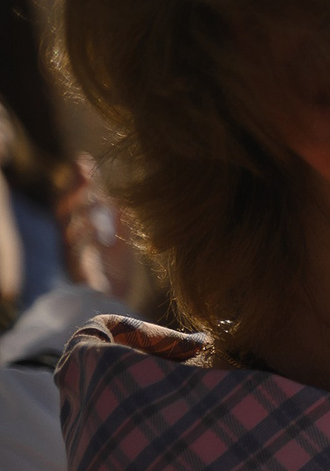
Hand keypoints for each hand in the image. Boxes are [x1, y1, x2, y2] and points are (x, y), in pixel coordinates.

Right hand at [54, 155, 134, 301]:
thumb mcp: (122, 248)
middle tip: (83, 165)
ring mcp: (72, 254)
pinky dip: (83, 234)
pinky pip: (74, 248)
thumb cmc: (114, 280)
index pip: (76, 201)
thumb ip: (121, 228)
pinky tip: (94, 225)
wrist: (113, 309)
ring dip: (78, 206)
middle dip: (73, 185)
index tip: (85, 161)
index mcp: (80, 233)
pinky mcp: (77, 270)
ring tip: (94, 194)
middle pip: (64, 205)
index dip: (80, 182)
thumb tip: (124, 204)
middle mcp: (71, 241)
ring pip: (65, 223)